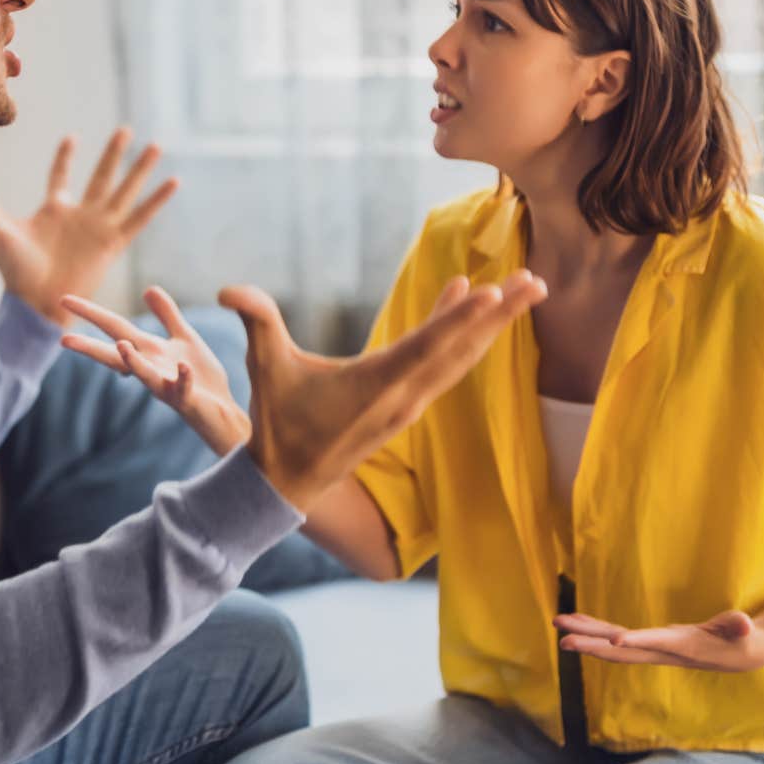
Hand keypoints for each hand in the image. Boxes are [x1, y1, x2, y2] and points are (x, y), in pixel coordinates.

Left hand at [0, 129, 176, 327]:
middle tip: (126, 129)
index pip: (61, 176)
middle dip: (113, 154)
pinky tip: (173, 182)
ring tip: (156, 145)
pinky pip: (139, 217)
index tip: (71, 138)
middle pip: (101, 176)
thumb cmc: (12, 270)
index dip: (65, 157)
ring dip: (140, 169)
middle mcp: (80, 215)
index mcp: (53, 210)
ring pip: (124, 190)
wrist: (34, 302)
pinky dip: (156, 200)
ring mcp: (99, 227)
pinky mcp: (113, 242)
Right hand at [59, 288, 251, 455]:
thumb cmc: (201, 377)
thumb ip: (167, 315)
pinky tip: (184, 366)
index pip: (115, 329)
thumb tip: (148, 288)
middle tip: (64, 340)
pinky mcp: (186, 399)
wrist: (222, 409)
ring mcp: (166, 386)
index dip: (92, 314)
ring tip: (122, 346)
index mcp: (148, 351)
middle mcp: (151, 368)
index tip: (65, 300)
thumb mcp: (183, 338)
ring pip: (145, 375)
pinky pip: (182, 388)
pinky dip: (182, 378)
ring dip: (134, 362)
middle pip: (116, 355)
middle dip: (91, 347)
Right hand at [224, 270, 546, 511]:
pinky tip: (465, 299)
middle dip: (500, 316)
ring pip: (461, 358)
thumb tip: (227, 288)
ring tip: (523, 289)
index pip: (426, 347)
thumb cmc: (278, 423)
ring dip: (493, 325)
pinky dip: (462, 332)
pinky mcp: (407, 404)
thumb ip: (256, 321)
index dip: (458, 319)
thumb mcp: (264, 368)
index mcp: (377, 386)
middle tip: (536, 283)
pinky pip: (446, 363)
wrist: (289, 480)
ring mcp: (410, 402)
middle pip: (462, 351)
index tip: (492, 293)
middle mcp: (404, 396)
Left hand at [554, 610, 763, 672]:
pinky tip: (578, 622)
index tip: (614, 642)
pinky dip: (596, 629)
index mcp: (682, 646)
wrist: (738, 654)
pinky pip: (616, 637)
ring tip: (558, 623)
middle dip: (593, 646)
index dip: (637, 642)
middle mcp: (661, 651)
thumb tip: (746, 624)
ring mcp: (652, 648)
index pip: (655, 644)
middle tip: (564, 640)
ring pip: (613, 645)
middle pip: (622, 650)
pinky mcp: (649, 642)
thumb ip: (738, 626)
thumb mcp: (742, 631)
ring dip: (586, 636)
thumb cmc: (740, 639)